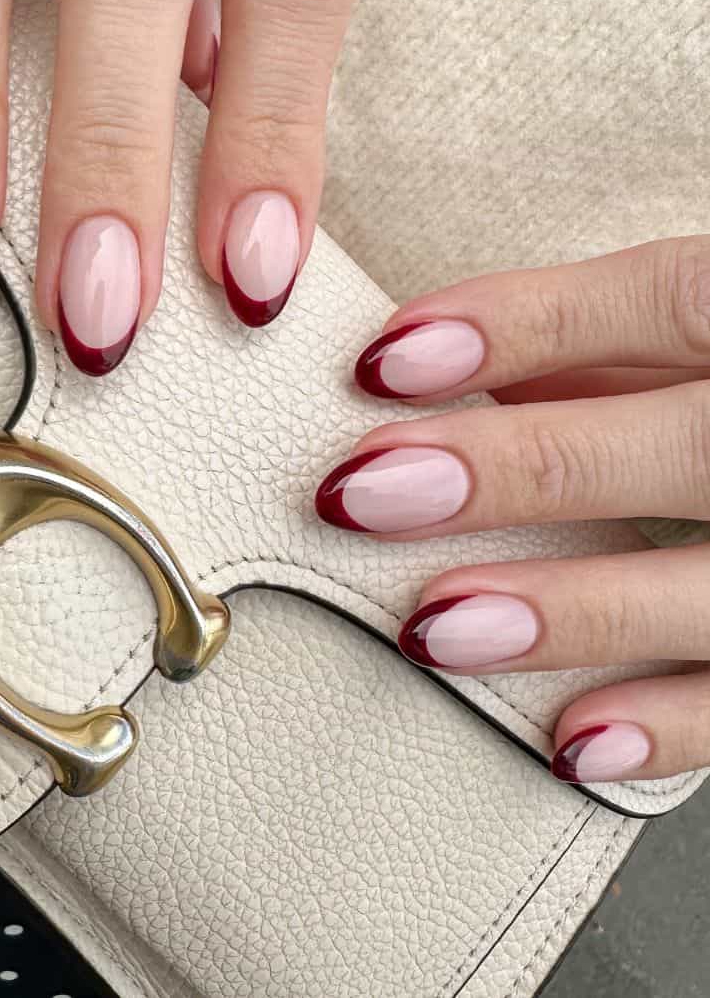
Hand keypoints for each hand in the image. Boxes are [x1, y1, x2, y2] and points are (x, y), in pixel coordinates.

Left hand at [316, 236, 709, 783]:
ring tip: (434, 625)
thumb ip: (599, 341)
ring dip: (570, 611)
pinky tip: (567, 740)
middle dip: (516, 471)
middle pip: (680, 447)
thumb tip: (448, 364)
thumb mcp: (700, 337)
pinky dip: (669, 729)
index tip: (383, 361)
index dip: (523, 325)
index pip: (667, 300)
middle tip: (365, 492)